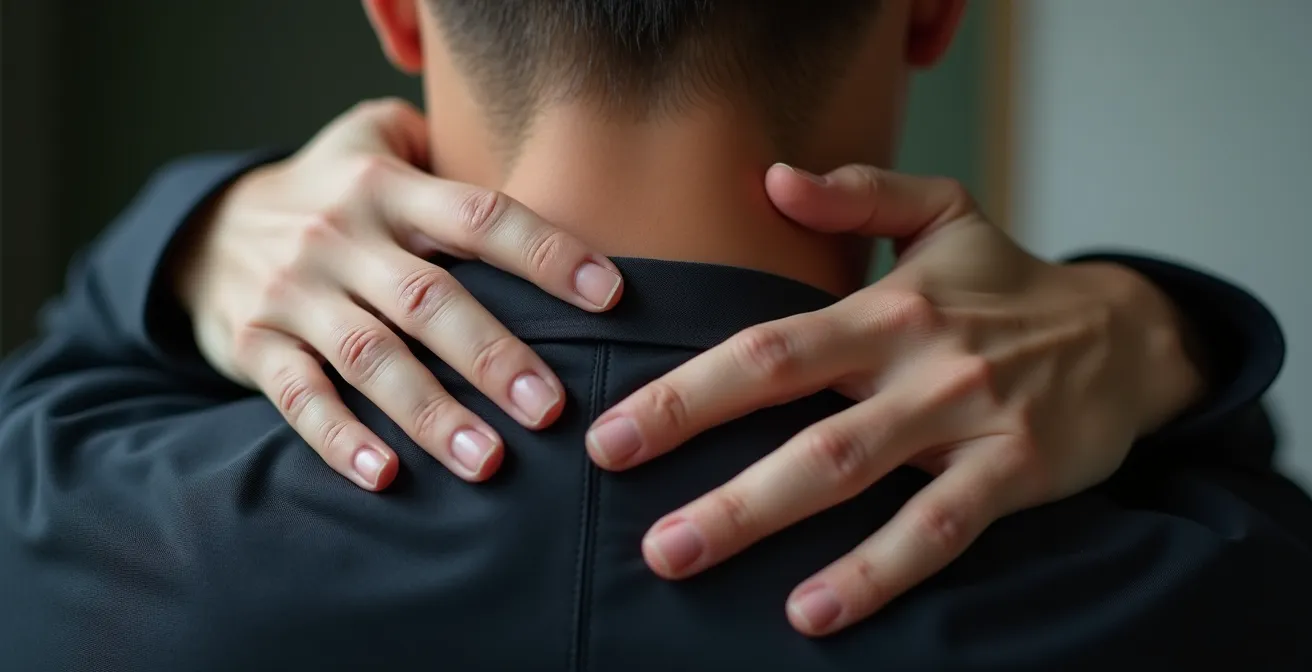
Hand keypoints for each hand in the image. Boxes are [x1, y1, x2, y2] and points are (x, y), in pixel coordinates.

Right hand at [172, 99, 623, 489]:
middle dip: (493, 357)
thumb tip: (546, 161)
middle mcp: (341, 236)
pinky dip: (339, 438)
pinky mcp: (255, 342)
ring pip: (372, 358)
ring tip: (487, 460)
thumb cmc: (328, 192)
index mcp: (387, 188)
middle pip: (429, 300)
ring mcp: (295, 292)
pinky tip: (385, 476)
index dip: (546, 254)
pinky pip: (299, 395)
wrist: (206, 228)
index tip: (611, 296)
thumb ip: (441, 147)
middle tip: (549, 410)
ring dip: (431, 413)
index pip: (479, 216)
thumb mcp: (371, 141)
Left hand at [585, 164, 1205, 635]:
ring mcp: (967, 416)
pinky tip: (814, 611)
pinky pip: (937, 528)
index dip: (684, 391)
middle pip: (795, 413)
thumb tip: (771, 177)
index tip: (612, 433)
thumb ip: (859, 196)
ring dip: (765, 519)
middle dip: (706, 468)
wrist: (1131, 335)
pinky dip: (876, 571)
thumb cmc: (1012, 285)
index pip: (767, 346)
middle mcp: (918, 359)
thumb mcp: (945, 213)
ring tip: (687, 561)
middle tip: (636, 528)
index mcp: (886, 306)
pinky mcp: (1014, 469)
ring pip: (851, 471)